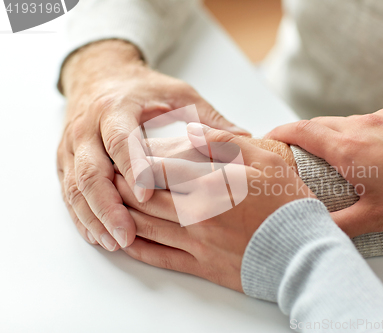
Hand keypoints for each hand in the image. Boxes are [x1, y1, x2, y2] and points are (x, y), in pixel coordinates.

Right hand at [57, 40, 248, 250]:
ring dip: (92, 217)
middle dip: (107, 206)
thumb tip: (244, 137)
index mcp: (115, 109)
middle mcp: (87, 128)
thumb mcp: (176, 94)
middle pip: (90, 172)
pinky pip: (68, 192)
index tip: (146, 195)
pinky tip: (97, 235)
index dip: (131, 167)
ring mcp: (72, 146)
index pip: (119, 140)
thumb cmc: (142, 89)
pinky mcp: (66, 161)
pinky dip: (81, 216)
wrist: (100, 76)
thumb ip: (206, 117)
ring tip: (113, 242)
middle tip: (126, 234)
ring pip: (75, 187)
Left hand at [115, 124, 312, 290]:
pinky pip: (159, 257)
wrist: (304, 255)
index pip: (161, 167)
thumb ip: (226, 143)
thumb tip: (193, 131)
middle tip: (108, 170)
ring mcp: (197, 244)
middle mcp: (197, 215)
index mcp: (212, 185)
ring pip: (145, 226)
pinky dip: (137, 247)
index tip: (128, 148)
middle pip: (145, 196)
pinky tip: (125, 237)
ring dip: (121, 212)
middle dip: (121, 181)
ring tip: (109, 199)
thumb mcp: (266, 160)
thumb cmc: (289, 205)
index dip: (139, 156)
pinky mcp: (201, 266)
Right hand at [266, 107, 382, 236]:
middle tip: (296, 151)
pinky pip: (369, 120)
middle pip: (318, 123)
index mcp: (348, 148)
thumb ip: (341, 225)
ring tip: (336, 156)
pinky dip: (360, 132)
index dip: (280, 132)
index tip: (269, 138)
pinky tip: (373, 150)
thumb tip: (315, 230)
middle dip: (302, 134)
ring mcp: (381, 117)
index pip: (301, 131)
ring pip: (344, 121)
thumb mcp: (377, 217)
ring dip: (333, 134)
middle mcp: (360, 126)